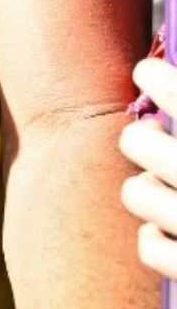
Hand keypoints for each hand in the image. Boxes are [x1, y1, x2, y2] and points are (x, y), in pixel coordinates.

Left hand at [121, 57, 176, 280]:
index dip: (156, 77)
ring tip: (172, 192)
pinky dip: (159, 241)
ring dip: (150, 191)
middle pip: (136, 142)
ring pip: (135, 193)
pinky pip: (150, 246)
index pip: (171, 92)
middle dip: (144, 141)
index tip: (145, 72)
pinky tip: (175, 234)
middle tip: (156, 139)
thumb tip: (163, 62)